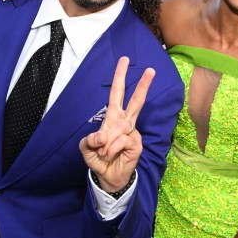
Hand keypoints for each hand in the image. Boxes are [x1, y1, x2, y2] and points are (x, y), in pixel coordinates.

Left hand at [81, 57, 154, 192]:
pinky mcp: (136, 145)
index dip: (120, 77)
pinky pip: (122, 140)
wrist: (107, 177)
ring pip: (121, 127)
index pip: (118, 94)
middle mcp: (125, 122)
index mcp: (113, 117)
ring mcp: (133, 133)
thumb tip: (102, 136)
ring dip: (108, 141)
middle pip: (136, 100)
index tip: (124, 60)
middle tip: (151, 69)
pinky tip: (110, 154)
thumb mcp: (86, 149)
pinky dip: (112, 148)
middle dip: (143, 85)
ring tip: (103, 153)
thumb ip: (90, 140)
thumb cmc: (98, 159)